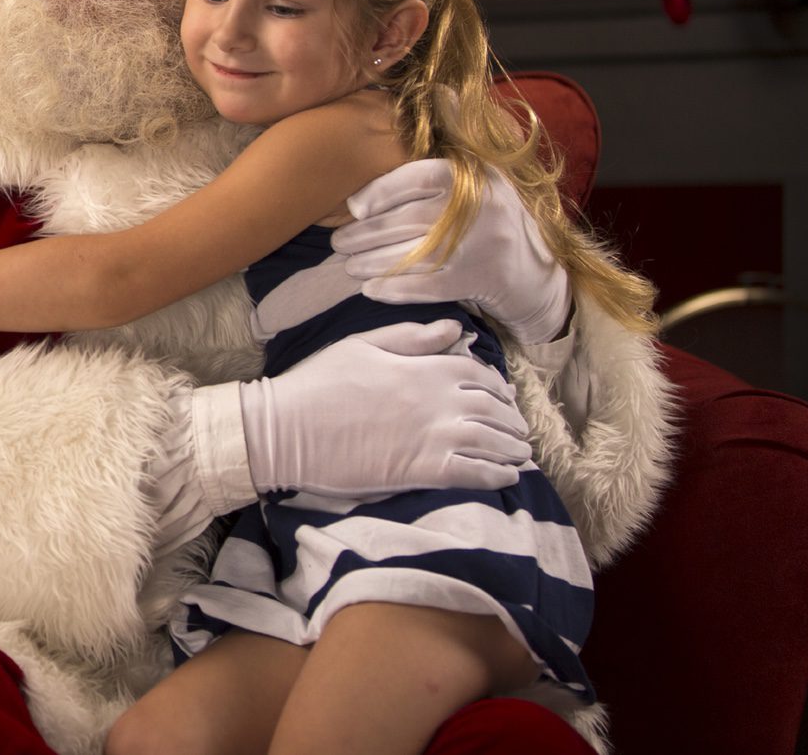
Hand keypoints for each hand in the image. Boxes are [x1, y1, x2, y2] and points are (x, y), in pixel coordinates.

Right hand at [239, 319, 531, 497]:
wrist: (288, 428)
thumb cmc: (319, 381)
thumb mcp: (363, 344)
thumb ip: (413, 336)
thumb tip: (456, 329)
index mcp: (423, 368)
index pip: (477, 373)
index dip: (496, 385)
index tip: (502, 396)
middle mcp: (437, 401)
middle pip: (492, 408)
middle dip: (510, 419)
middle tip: (518, 429)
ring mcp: (433, 437)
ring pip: (490, 442)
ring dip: (511, 448)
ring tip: (519, 454)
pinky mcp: (422, 471)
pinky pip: (474, 474)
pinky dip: (497, 476)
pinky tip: (507, 478)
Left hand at [333, 158, 572, 346]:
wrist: (538, 273)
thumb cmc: (491, 222)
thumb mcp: (477, 185)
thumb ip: (431, 177)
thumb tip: (362, 193)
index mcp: (475, 177)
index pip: (418, 177)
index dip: (380, 192)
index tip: (354, 208)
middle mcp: (480, 208)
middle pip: (407, 219)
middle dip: (365, 234)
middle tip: (340, 243)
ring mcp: (480, 246)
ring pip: (412, 254)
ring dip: (372, 262)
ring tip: (349, 265)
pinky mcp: (477, 280)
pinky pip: (425, 287)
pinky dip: (394, 289)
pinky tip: (370, 289)